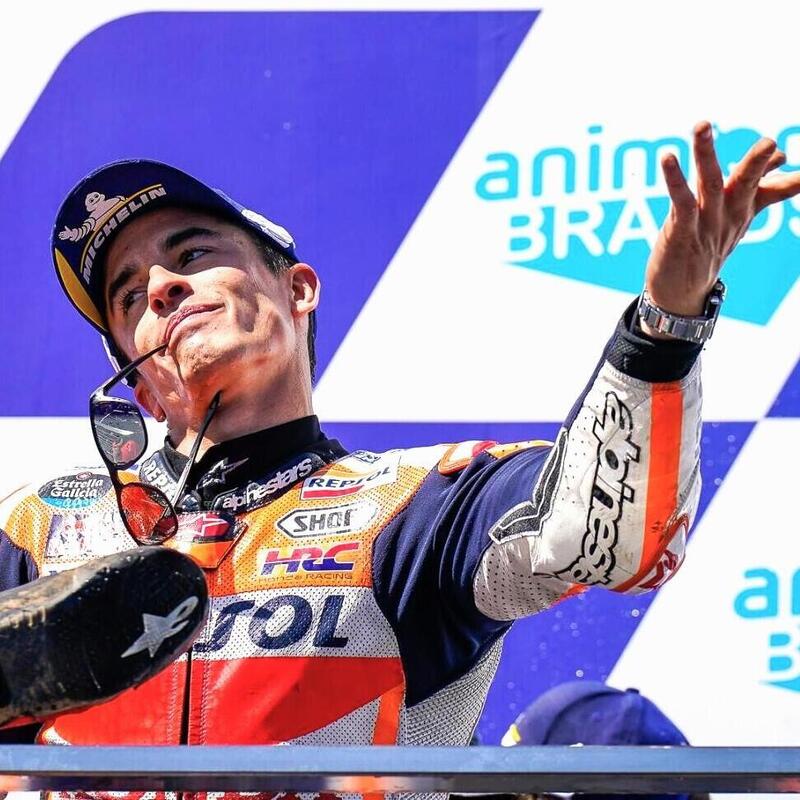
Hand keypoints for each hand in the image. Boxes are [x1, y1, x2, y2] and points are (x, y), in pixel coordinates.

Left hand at [644, 120, 799, 322]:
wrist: (680, 294)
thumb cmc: (705, 248)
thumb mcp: (735, 217)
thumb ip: (756, 187)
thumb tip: (781, 157)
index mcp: (743, 212)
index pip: (774, 191)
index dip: (789, 177)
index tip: (793, 156)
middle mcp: (728, 216)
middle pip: (746, 184)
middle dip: (756, 162)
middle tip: (771, 142)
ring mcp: (705, 224)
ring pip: (710, 185)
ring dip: (706, 155)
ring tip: (702, 126)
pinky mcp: (681, 232)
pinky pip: (680, 202)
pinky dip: (674, 179)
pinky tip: (668, 157)